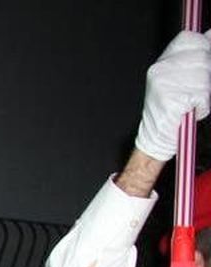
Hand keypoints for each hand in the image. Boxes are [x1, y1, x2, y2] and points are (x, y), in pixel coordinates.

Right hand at [136, 30, 210, 161]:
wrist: (156, 137)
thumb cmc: (172, 109)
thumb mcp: (181, 77)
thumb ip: (195, 55)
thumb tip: (210, 34)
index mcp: (162, 62)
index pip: (190, 39)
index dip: (203, 47)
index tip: (203, 63)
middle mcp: (160, 70)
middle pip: (203, 57)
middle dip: (207, 75)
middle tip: (196, 91)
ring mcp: (164, 84)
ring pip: (205, 78)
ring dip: (205, 93)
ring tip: (192, 102)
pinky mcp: (171, 100)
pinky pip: (203, 96)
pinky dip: (203, 106)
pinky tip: (190, 110)